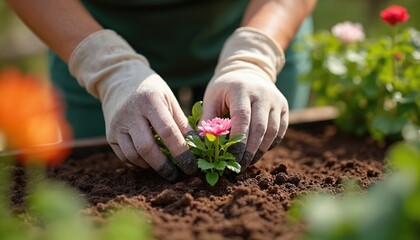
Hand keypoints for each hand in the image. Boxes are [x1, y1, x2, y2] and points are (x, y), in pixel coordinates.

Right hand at [69, 30, 196, 180]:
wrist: (119, 80)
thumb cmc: (151, 91)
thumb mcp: (169, 99)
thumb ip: (181, 123)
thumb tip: (197, 146)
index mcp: (150, 100)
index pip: (167, 131)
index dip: (180, 152)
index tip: (191, 166)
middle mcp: (130, 113)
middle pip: (146, 147)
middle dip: (163, 166)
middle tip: (176, 176)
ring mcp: (117, 124)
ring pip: (133, 155)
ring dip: (150, 165)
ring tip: (164, 166)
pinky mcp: (109, 134)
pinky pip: (124, 156)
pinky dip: (138, 162)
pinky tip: (149, 160)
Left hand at [202, 27, 287, 170]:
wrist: (248, 71)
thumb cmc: (225, 88)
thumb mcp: (211, 97)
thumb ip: (207, 120)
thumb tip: (202, 145)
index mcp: (242, 90)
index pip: (242, 119)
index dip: (237, 142)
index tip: (230, 159)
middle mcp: (263, 94)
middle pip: (260, 128)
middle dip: (249, 151)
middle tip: (238, 167)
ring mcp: (276, 101)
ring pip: (272, 132)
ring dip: (259, 150)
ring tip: (246, 162)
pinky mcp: (284, 108)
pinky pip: (279, 132)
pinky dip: (269, 145)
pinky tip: (257, 152)